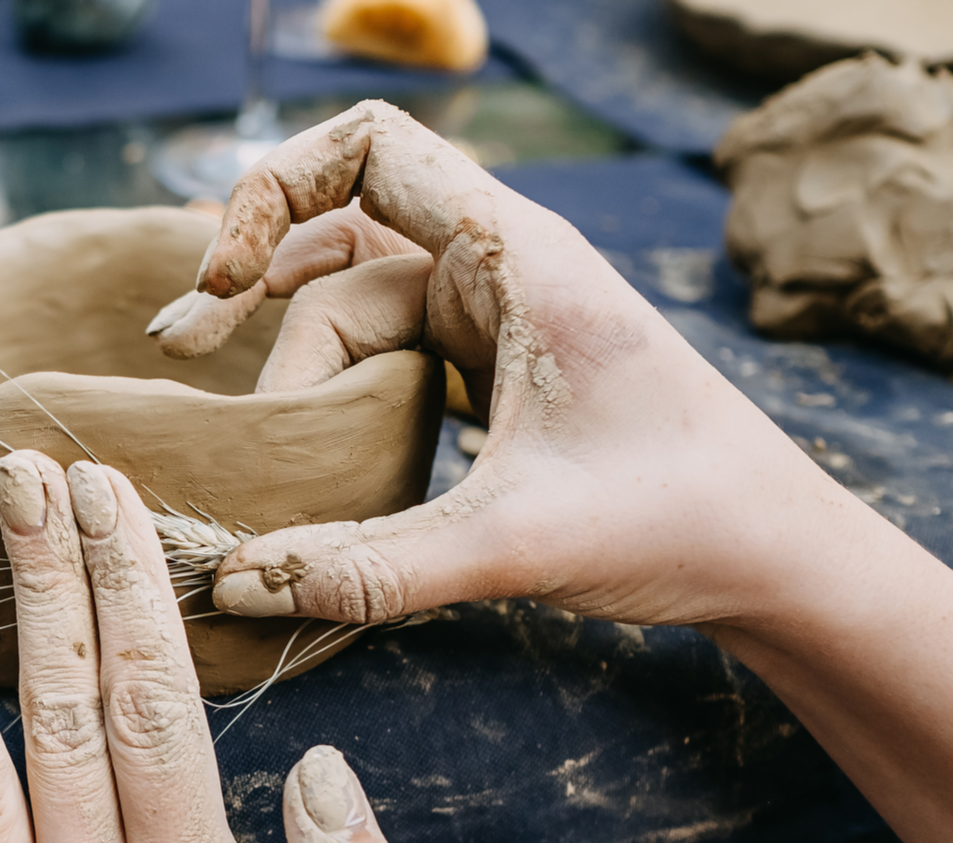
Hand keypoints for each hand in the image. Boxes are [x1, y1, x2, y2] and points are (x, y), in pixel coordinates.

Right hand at [190, 101, 952, 842]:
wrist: (772, 552)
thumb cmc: (677, 518)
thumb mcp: (517, 543)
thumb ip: (372, 569)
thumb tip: (235, 585)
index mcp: (516, 256)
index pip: (371, 148)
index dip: (274, 191)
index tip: (225, 284)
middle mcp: (497, 268)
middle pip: (338, 245)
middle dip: (254, 291)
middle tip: (180, 355)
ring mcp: (490, 318)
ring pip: (353, 308)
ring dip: (288, 353)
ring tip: (233, 423)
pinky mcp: (487, 371)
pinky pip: (383, 356)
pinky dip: (330, 390)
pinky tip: (296, 448)